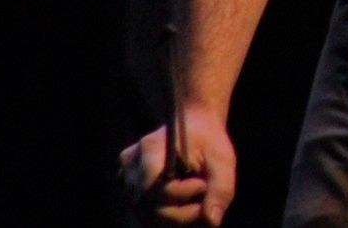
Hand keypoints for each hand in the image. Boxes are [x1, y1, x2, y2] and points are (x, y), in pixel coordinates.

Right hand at [117, 106, 235, 224]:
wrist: (194, 128)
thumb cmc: (209, 143)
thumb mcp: (222, 160)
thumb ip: (221, 189)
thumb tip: (211, 222)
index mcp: (150, 148)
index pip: (153, 188)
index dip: (181, 194)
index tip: (202, 184)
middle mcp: (131, 165)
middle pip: (148, 208)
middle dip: (180, 213)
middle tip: (201, 199)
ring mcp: (125, 178)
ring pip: (145, 216)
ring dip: (174, 216)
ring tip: (192, 198)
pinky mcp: (128, 190)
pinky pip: (144, 215)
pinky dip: (165, 216)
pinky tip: (181, 203)